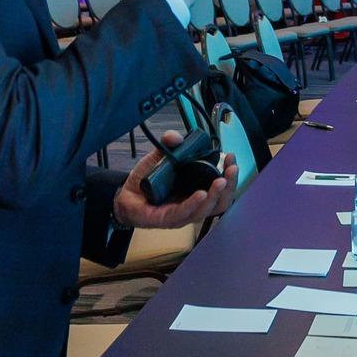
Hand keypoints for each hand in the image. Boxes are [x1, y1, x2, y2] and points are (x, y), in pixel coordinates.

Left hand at [112, 131, 237, 230]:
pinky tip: (202, 194)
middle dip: (230, 185)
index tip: (231, 158)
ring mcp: (182, 215)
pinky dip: (195, 204)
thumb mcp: (159, 158)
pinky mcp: (167, 220)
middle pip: (220, 202)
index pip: (221, 189)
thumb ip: (168, 145)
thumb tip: (175, 136)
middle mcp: (193, 206)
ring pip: (206, 210)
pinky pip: (184, 213)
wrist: (124, 195)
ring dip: (216, 195)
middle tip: (232, 169)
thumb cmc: (146, 181)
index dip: (230, 175)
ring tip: (221, 181)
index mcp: (197, 192)